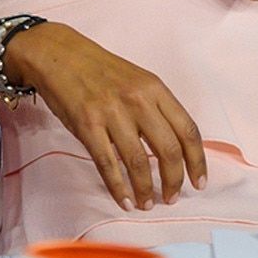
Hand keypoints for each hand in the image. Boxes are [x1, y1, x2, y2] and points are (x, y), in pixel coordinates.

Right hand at [5, 21, 206, 211]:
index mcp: (155, 88)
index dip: (196, 161)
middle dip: (173, 181)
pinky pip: (108, 165)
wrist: (59, 54)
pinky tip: (125, 200)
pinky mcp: (88, 125)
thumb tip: (174, 148)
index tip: (198, 182)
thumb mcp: (137, 80)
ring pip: (138, 162)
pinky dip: (119, 189)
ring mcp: (112, 112)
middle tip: (171, 197)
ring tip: (147, 203)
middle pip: (168, 150)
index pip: (187, 130)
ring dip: (146, 190)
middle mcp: (137, 99)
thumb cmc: (100, 70)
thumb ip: (156, 108)